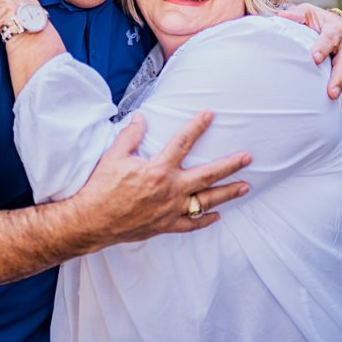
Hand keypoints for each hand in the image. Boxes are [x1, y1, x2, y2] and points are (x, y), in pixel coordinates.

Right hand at [72, 111, 251, 246]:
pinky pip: (192, 224)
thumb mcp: (114, 156)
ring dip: (227, 193)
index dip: (197, 127)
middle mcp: (170, 189)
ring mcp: (171, 210)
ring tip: (244, 186)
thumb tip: (140, 119)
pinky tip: (217, 215)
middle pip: (208, 175)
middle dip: (230, 165)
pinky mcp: (166, 225)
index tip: (210, 115)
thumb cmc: (102, 186)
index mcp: (158, 169)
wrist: (93, 219)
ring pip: (206, 201)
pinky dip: (205, 220)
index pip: (183, 143)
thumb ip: (130, 136)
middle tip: (247, 157)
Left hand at [277, 3, 341, 118]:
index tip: (314, 58)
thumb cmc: (313, 20)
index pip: (329, 38)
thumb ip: (295, 14)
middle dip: (339, 79)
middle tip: (331, 93)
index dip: (323, 47)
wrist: (331, 23)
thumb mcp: (305, 12)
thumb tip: (282, 14)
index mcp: (335, 29)